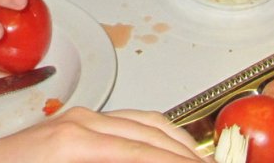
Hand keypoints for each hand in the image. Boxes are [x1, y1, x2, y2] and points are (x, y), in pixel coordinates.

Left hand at [0, 108, 204, 161]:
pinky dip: (156, 133)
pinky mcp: (79, 119)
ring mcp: (81, 116)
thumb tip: (145, 160)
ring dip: (177, 142)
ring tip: (197, 160)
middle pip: (152, 134)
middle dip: (185, 155)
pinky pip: (129, 120)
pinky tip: (168, 149)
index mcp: (75, 143)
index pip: (143, 153)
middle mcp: (83, 122)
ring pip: (145, 122)